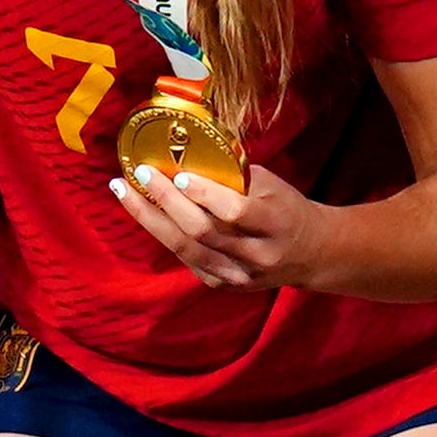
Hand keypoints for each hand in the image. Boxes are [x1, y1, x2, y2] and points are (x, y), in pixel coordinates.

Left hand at [114, 154, 337, 291]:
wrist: (311, 254)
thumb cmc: (286, 208)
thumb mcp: (272, 186)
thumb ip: (234, 177)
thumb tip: (186, 152)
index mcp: (275, 224)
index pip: (235, 212)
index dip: (205, 195)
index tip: (179, 174)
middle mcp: (256, 255)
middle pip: (202, 231)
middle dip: (166, 201)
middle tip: (141, 173)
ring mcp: (238, 275)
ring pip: (186, 248)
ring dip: (150, 218)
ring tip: (124, 191)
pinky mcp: (222, 284)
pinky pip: (186, 258)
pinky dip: (163, 233)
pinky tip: (144, 212)